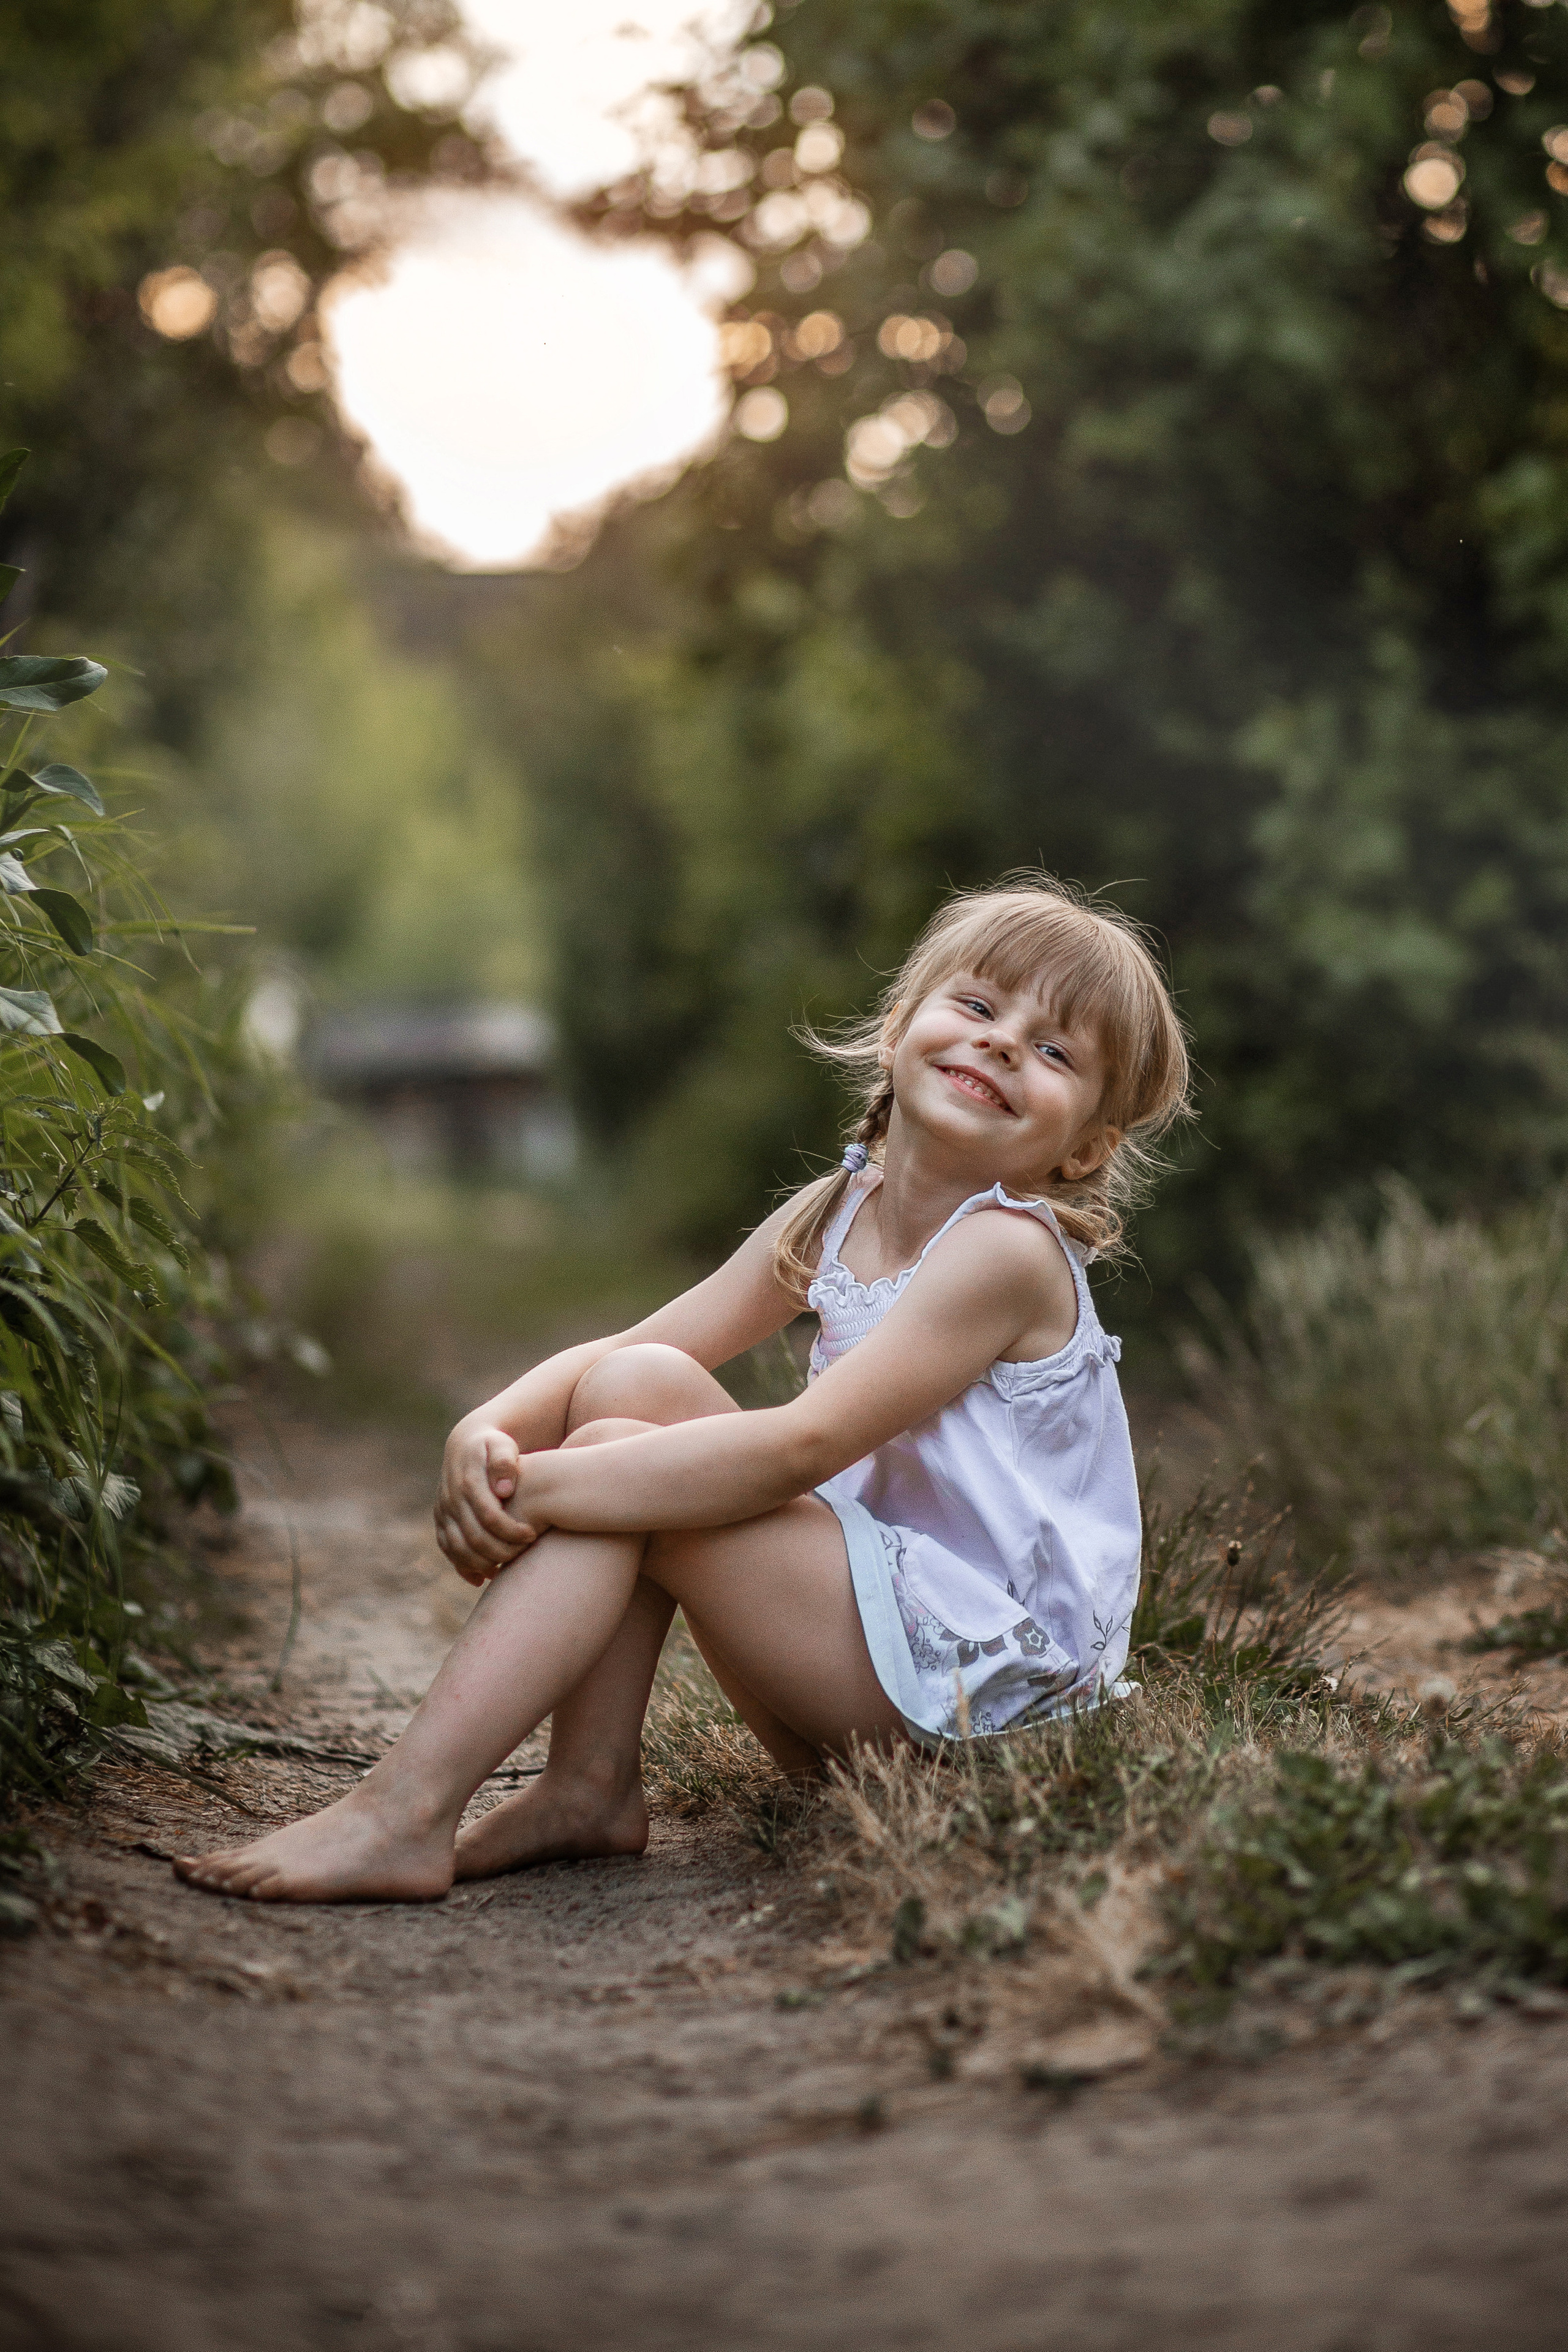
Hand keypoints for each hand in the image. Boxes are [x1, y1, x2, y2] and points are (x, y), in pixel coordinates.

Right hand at [434, 1419, 540, 1586]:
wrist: (466, 1445)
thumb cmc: (494, 1446)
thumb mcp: (502, 1445)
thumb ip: (504, 1462)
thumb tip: (504, 1490)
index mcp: (468, 1481)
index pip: (489, 1516)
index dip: (511, 1530)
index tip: (532, 1535)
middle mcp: (451, 1499)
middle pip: (474, 1537)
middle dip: (501, 1550)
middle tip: (525, 1552)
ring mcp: (443, 1511)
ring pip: (458, 1549)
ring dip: (483, 1563)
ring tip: (507, 1566)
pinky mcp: (441, 1521)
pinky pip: (448, 1550)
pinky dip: (463, 1566)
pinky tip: (483, 1577)